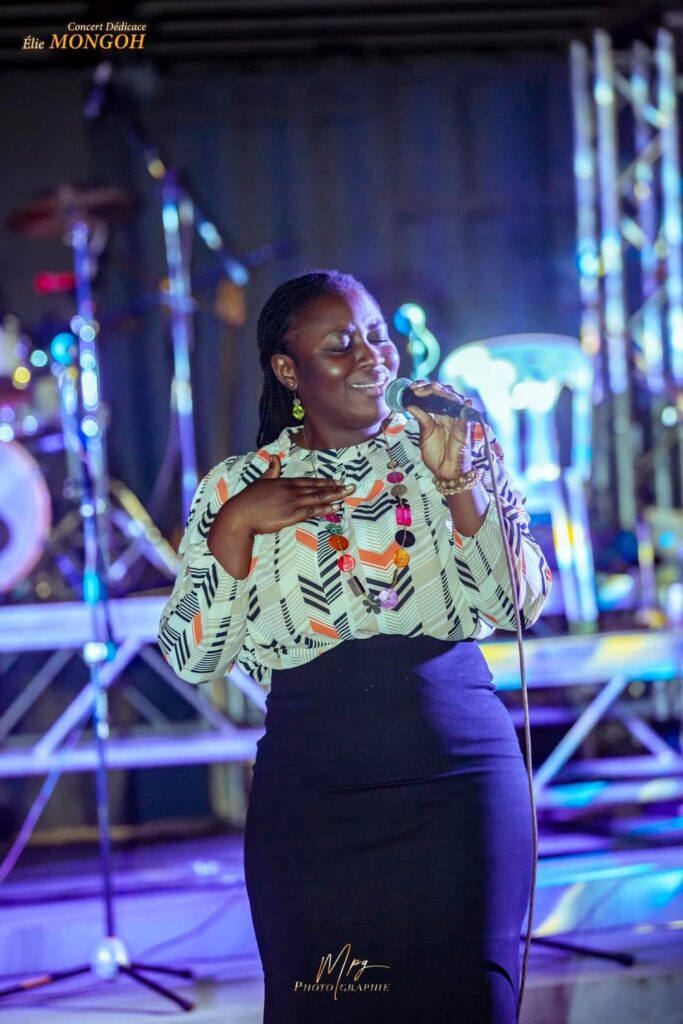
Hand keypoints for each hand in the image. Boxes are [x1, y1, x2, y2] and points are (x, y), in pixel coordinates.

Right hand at [220, 454, 355, 535]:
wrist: (240, 515)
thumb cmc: (248, 499)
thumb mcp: (261, 481)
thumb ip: (272, 470)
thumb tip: (275, 457)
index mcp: (284, 482)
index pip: (310, 481)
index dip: (325, 481)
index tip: (338, 481)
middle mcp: (291, 490)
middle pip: (318, 488)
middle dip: (336, 487)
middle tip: (351, 486)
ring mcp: (292, 503)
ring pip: (317, 498)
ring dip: (334, 496)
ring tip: (347, 494)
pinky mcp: (290, 515)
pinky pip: (311, 511)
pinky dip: (324, 509)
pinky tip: (335, 507)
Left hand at [404, 380, 474, 479]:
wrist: (444, 472)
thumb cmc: (436, 454)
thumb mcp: (425, 434)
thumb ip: (421, 418)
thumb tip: (410, 404)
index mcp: (438, 414)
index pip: (433, 395)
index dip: (423, 388)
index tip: (411, 388)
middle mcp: (449, 414)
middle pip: (444, 393)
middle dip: (430, 387)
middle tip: (417, 388)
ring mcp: (457, 420)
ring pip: (455, 400)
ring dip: (444, 392)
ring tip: (433, 388)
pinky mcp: (464, 430)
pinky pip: (467, 418)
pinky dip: (466, 409)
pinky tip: (465, 401)